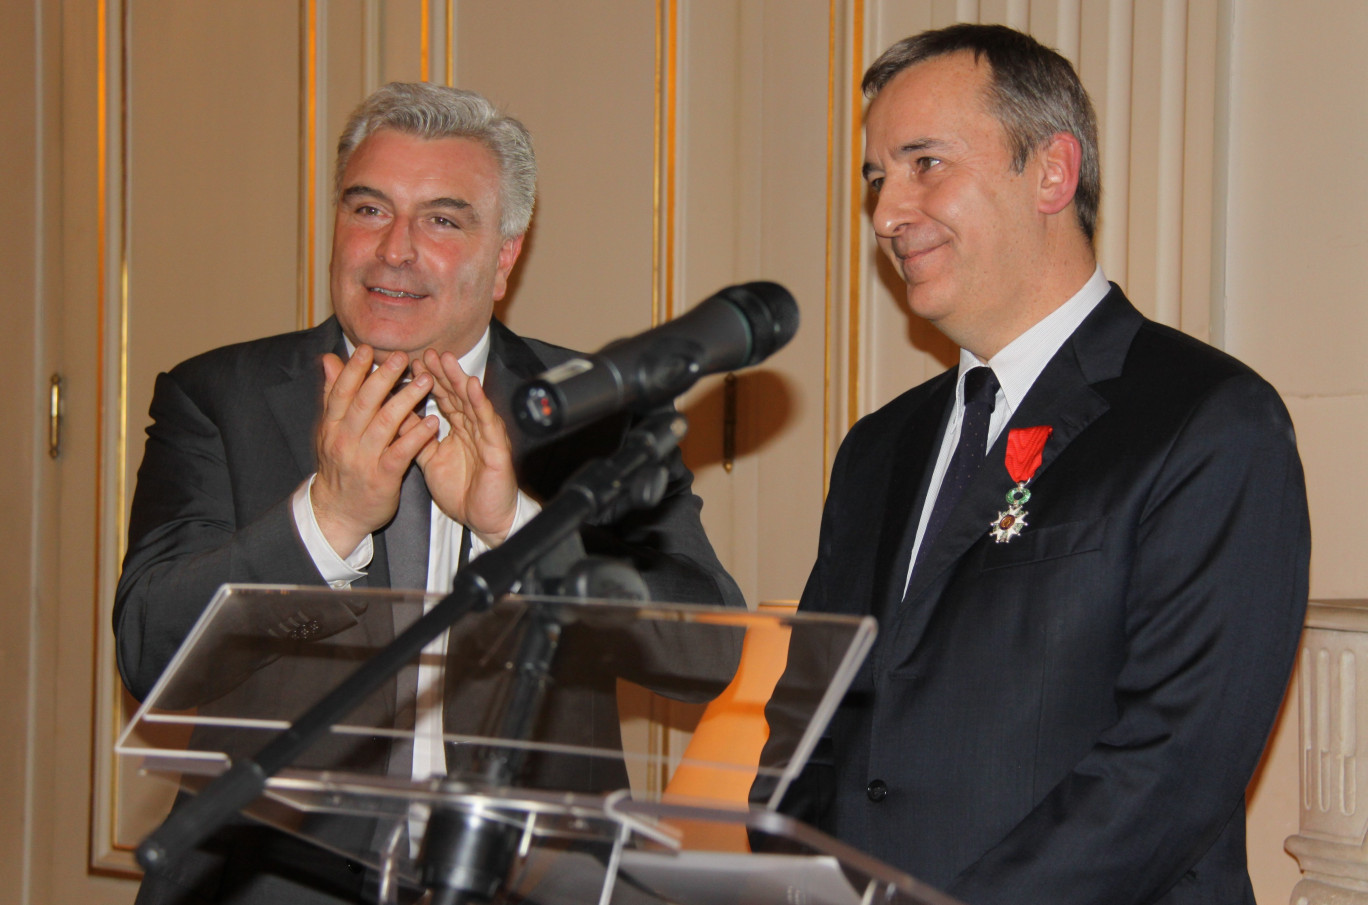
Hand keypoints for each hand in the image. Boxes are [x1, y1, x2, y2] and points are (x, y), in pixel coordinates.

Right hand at [311, 345, 438, 554]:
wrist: (338, 513)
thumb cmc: (340, 466)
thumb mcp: (330, 431)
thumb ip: (333, 395)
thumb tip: (329, 360)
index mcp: (332, 426)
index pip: (341, 392)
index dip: (354, 369)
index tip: (368, 348)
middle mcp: (344, 440)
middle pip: (364, 403)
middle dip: (383, 378)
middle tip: (403, 356)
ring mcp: (363, 460)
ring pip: (385, 424)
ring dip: (406, 400)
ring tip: (426, 381)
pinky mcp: (382, 478)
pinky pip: (401, 453)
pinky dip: (417, 436)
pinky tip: (433, 422)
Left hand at [410, 348, 518, 543]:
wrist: (484, 520)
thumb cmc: (463, 492)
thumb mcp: (430, 461)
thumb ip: (416, 439)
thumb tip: (397, 418)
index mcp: (459, 429)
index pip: (443, 399)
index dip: (428, 380)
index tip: (411, 362)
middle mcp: (473, 428)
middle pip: (456, 394)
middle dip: (441, 372)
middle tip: (427, 351)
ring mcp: (486, 436)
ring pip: (471, 402)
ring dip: (459, 379)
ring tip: (447, 359)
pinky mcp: (496, 448)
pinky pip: (487, 422)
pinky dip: (480, 403)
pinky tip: (472, 386)